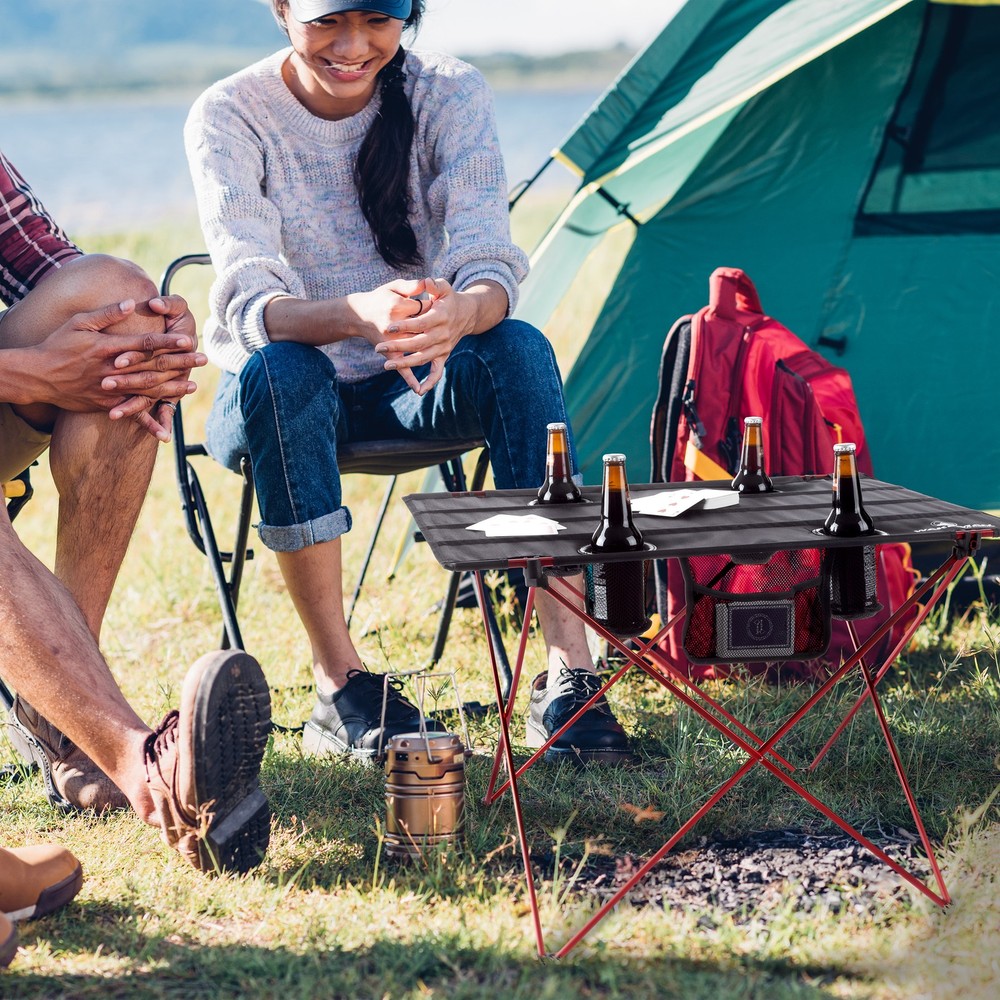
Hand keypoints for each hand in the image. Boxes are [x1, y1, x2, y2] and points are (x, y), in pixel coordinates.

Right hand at [30, 299, 205, 439]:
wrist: (38, 376)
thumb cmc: (58, 345)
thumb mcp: (80, 322)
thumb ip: (107, 313)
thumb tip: (131, 302)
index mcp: (108, 346)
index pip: (145, 343)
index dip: (168, 342)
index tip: (188, 340)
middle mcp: (112, 369)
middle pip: (152, 366)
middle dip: (180, 363)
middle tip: (203, 359)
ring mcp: (110, 388)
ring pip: (147, 388)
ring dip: (172, 387)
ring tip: (192, 385)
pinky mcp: (105, 403)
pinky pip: (131, 410)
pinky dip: (149, 416)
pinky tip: (167, 416)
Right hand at [347, 279, 431, 392]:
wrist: (359, 313)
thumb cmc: (380, 297)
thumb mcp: (394, 286)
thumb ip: (412, 285)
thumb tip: (427, 283)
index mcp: (396, 306)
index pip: (423, 308)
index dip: (432, 305)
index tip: (434, 303)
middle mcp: (393, 325)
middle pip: (422, 328)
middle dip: (431, 325)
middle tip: (435, 320)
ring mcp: (391, 342)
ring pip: (415, 348)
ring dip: (428, 347)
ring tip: (439, 344)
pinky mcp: (389, 353)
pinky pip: (401, 367)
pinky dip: (409, 378)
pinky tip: (419, 389)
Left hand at [373, 277, 471, 394]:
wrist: (467, 314)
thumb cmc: (449, 298)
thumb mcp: (444, 287)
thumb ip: (434, 284)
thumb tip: (426, 282)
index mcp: (441, 317)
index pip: (421, 323)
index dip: (405, 326)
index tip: (388, 327)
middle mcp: (443, 334)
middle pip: (418, 343)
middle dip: (398, 346)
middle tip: (378, 348)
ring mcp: (444, 347)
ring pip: (423, 358)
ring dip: (405, 363)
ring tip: (386, 364)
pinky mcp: (444, 355)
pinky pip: (438, 372)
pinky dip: (429, 382)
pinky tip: (418, 390)